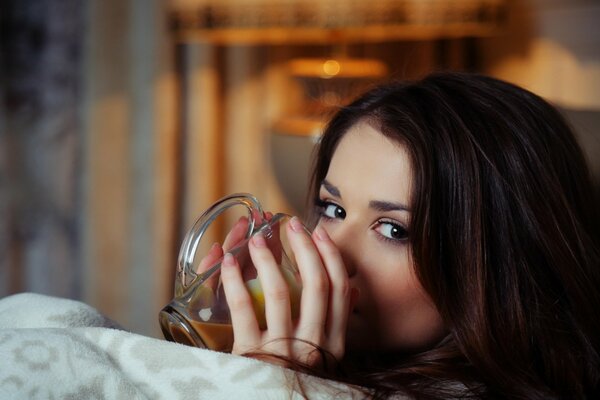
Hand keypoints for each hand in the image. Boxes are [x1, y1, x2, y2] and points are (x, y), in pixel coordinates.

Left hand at [220, 216, 353, 369]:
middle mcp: (313, 346)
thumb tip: (352, 288)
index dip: (330, 255)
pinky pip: (244, 309)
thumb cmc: (295, 377)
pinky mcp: (251, 355)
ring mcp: (283, 351)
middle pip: (316, 285)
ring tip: (256, 238)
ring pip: (282, 292)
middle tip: (290, 224)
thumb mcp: (324, 356)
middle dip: (304, 247)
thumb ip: (336, 323)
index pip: (339, 289)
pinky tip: (229, 262)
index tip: (319, 231)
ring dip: (269, 258)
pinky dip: (235, 280)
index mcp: (333, 343)